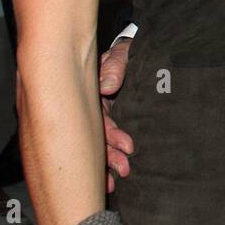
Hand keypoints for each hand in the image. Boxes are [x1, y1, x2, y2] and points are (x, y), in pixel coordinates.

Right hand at [99, 37, 133, 193]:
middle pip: (96, 136)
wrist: (133, 49)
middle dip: (108, 156)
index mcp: (91, 93)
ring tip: (122, 175)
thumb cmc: (125, 50)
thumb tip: (107, 86)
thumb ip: (115, 66)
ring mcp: (101, 113)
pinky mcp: (113, 116)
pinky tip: (115, 173)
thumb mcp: (121, 53)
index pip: (97, 119)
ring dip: (110, 160)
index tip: (128, 147)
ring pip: (101, 141)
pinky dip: (113, 154)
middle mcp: (92, 107)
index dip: (110, 136)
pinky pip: (110, 139)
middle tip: (124, 170)